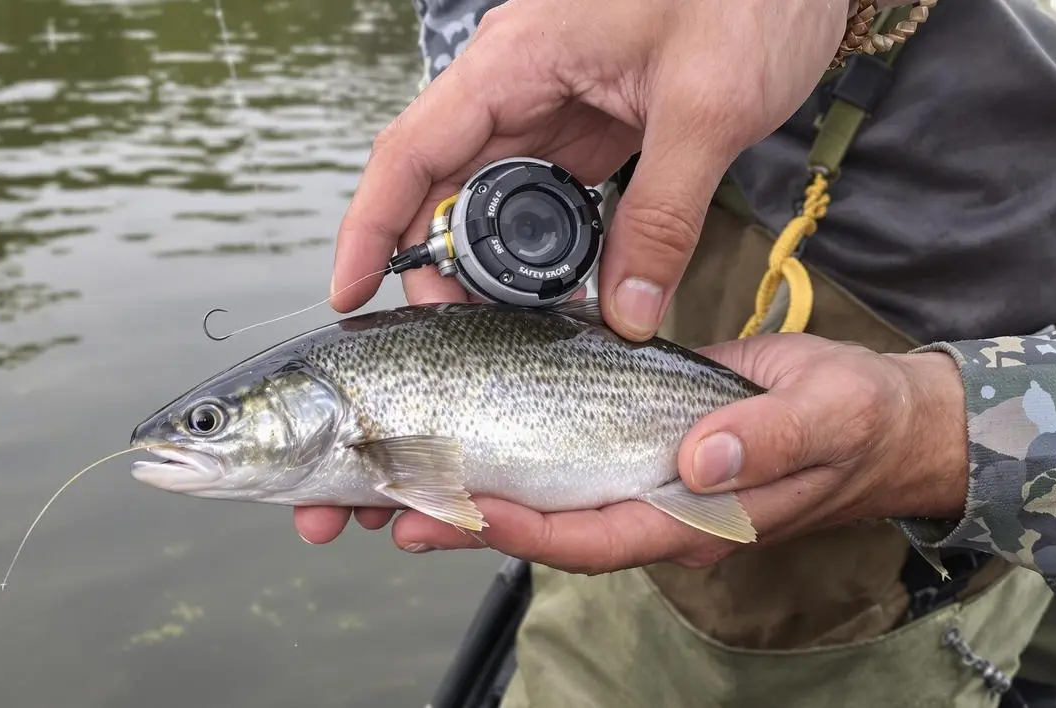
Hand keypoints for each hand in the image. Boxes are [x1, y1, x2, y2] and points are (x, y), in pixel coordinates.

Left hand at [295, 334, 970, 574]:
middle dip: (461, 518)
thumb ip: (761, 444)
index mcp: (691, 517)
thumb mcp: (822, 422)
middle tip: (382, 507)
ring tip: (391, 466)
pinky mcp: (630, 429)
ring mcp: (636, 470)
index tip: (455, 512)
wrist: (871, 412)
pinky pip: (558, 435)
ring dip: (466, 476)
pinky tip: (461, 394)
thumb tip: (699, 463)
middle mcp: (649, 501)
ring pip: (537, 484)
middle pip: (540, 521)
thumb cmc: (853, 423)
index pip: (589, 535)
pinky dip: (505, 421)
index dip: (520, 529)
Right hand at [304, 0, 852, 544]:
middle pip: (442, 182)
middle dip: (436, 263)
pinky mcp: (591, 123)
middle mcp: (519, 80)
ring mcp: (554, 102)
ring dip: (491, 263)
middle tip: (456, 338)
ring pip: (491, 195)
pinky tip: (558, 292)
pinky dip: (545, 247)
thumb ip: (661, 218)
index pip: (411, 149)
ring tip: (503, 328)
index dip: (370, 225)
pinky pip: (546, 193)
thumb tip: (625, 313)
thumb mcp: (707, 110)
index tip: (349, 291)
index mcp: (517, 58)